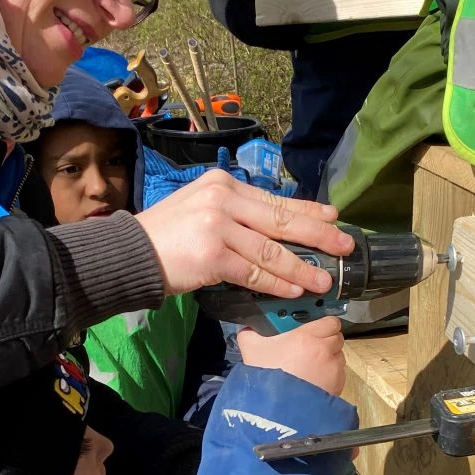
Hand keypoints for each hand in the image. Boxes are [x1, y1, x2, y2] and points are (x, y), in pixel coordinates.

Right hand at [136, 170, 353, 297]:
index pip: (274, 199)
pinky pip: (254, 272)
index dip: (308, 210)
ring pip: (271, 250)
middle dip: (318, 235)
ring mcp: (218, 226)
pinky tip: (293, 289)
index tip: (333, 217)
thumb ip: (235, 212)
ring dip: (301, 267)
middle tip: (344, 246)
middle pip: (281, 220)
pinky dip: (277, 282)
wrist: (130, 253)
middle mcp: (223, 199)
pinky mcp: (213, 254)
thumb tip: (276, 228)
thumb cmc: (167, 235)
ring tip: (324, 279)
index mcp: (224, 184)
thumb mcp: (202, 208)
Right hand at [237, 317, 345, 395]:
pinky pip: (339, 375)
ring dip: (329, 358)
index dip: (324, 324)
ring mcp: (333, 370)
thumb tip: (248, 329)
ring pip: (338, 357)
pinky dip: (330, 376)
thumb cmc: (266, 375)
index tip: (315, 329)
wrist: (276, 410)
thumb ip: (250, 334)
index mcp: (307, 337)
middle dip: (326, 340)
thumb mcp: (251, 350)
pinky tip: (314, 382)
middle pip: (337, 338)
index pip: (331, 322)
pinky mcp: (337, 386)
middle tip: (311, 347)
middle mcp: (325, 350)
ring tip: (311, 367)